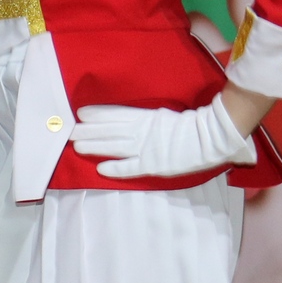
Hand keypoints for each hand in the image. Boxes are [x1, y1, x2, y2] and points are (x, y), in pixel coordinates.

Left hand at [70, 96, 257, 179]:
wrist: (212, 136)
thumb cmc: (189, 125)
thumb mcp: (164, 115)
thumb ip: (145, 118)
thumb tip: (125, 118)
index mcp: (147, 117)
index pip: (117, 113)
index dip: (98, 114)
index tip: (81, 113)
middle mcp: (143, 132)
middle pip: (110, 130)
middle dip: (88, 130)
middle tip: (69, 131)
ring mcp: (147, 149)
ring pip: (115, 147)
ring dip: (95, 146)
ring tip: (77, 147)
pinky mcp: (154, 165)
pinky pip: (131, 168)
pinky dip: (115, 168)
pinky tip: (100, 169)